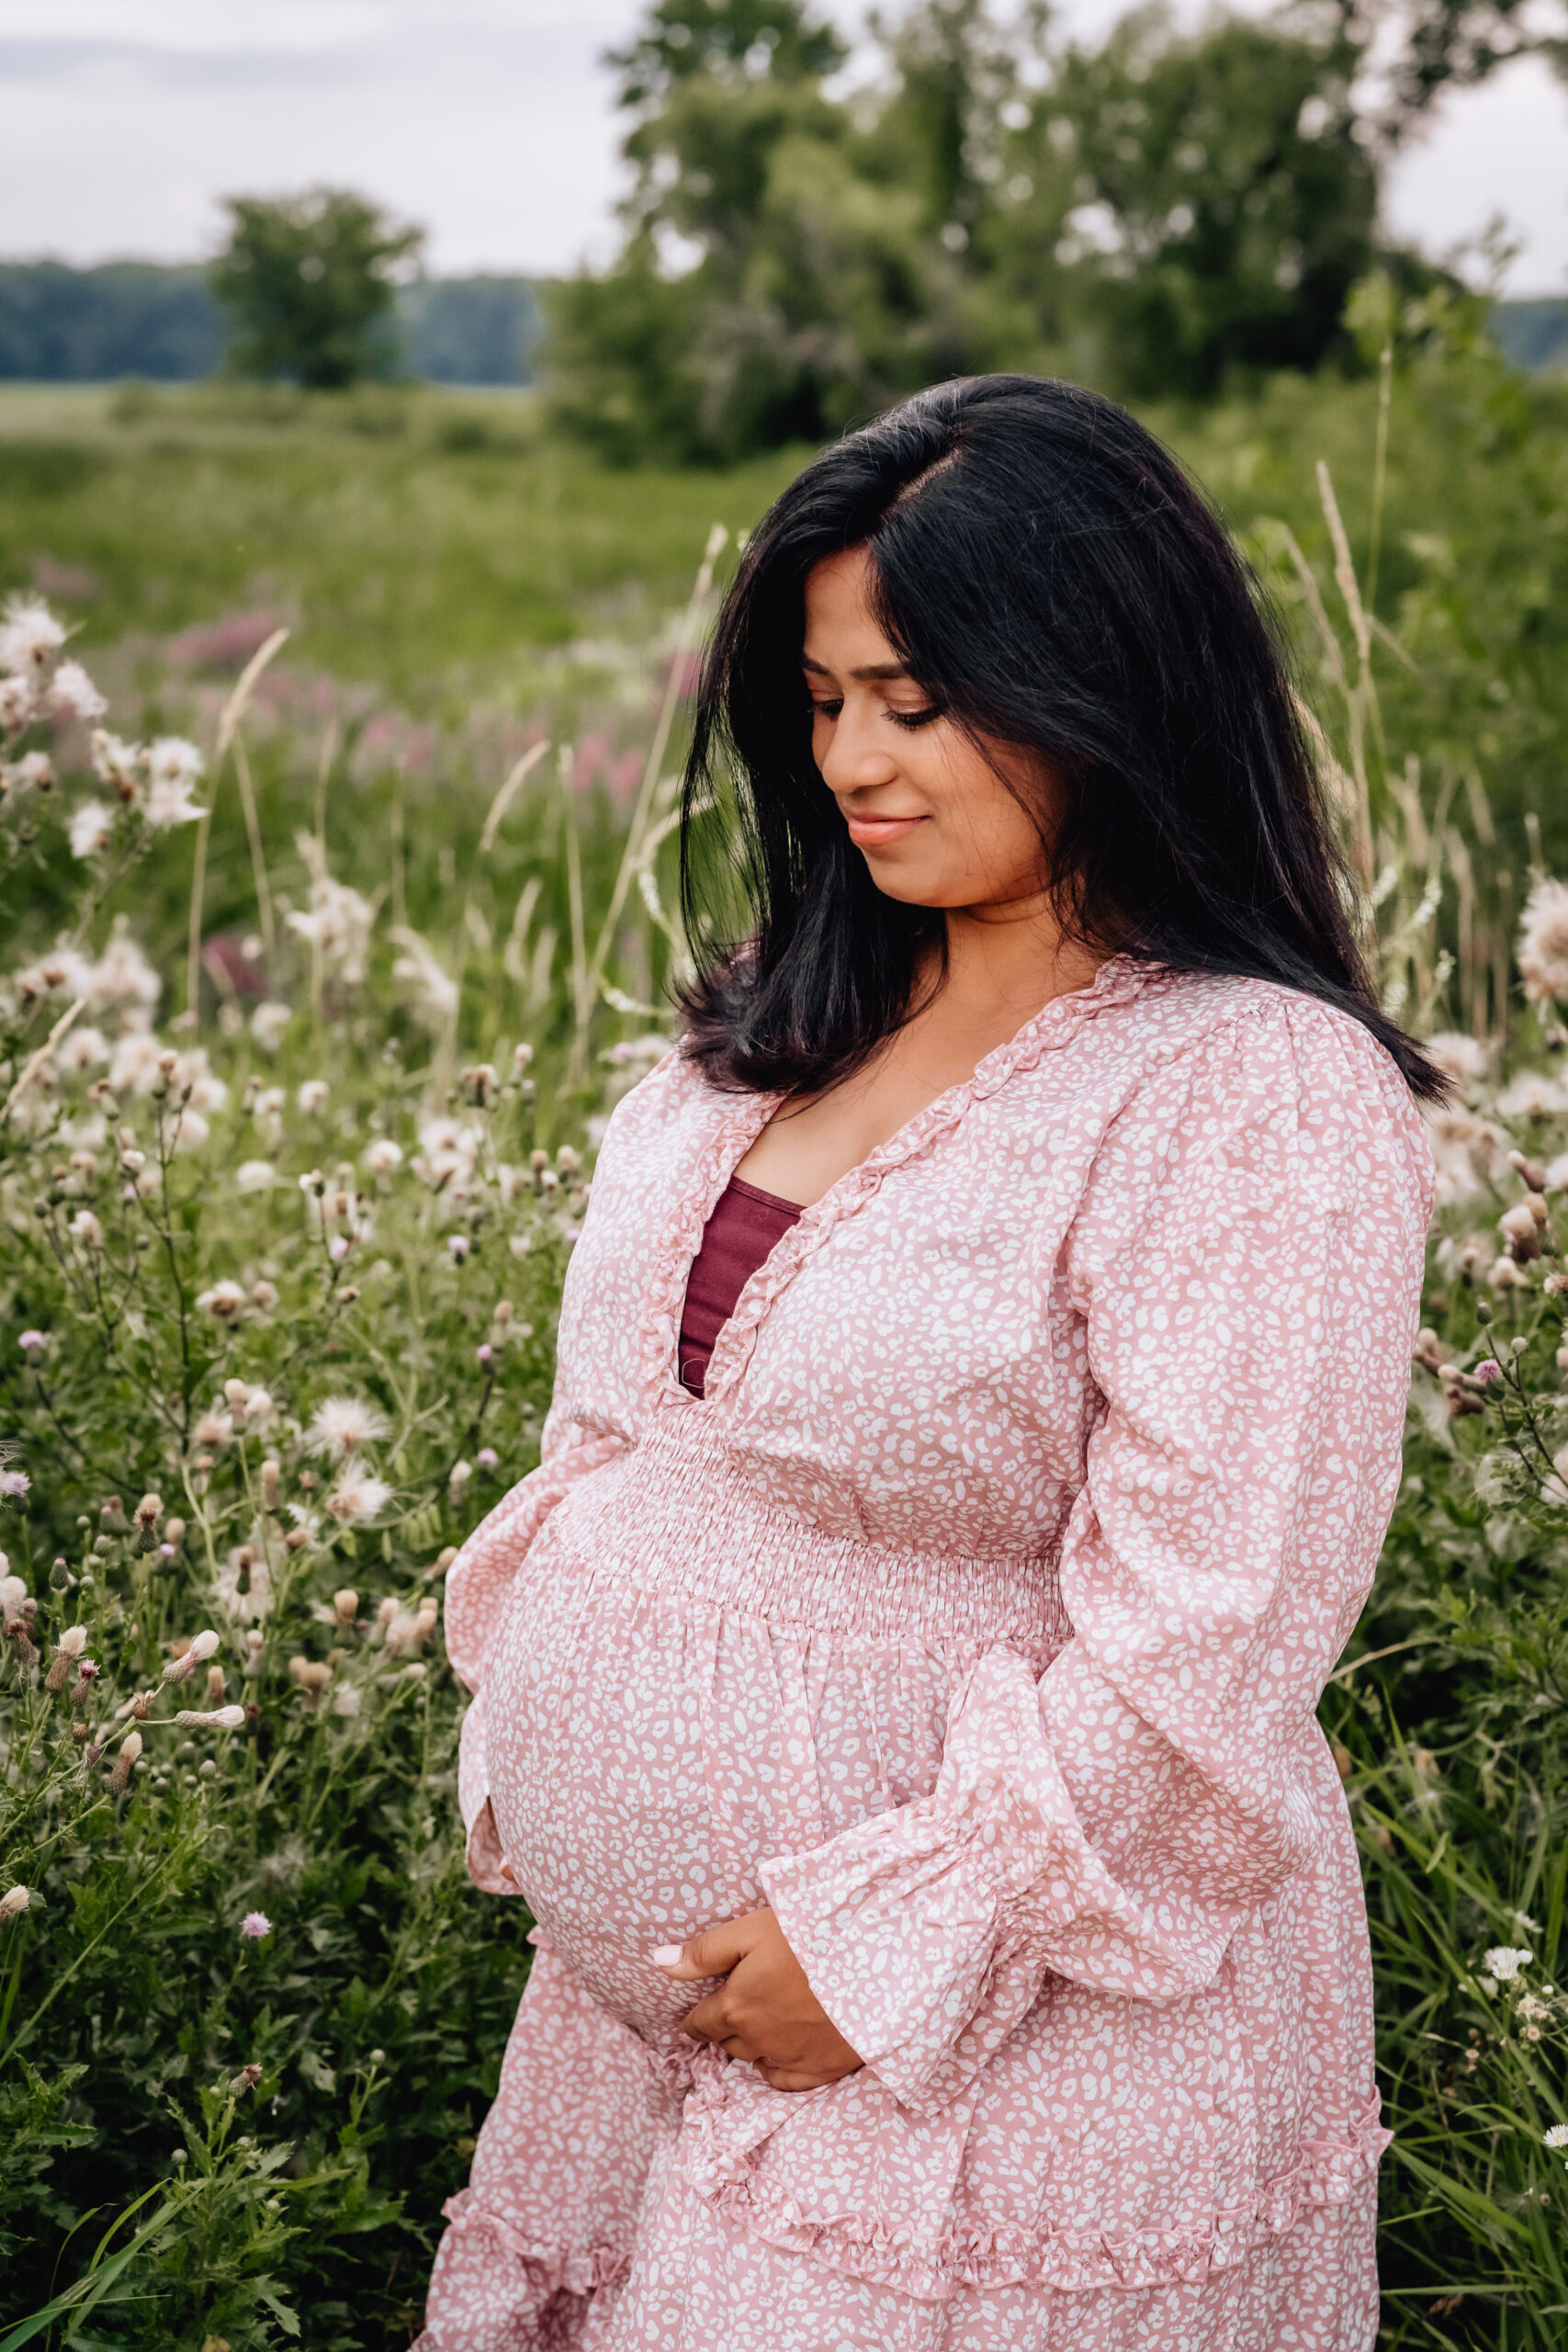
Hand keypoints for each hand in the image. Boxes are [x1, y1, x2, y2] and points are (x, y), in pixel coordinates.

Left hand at [652, 1908, 862, 2092]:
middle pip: (728, 2043)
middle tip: (736, 2010)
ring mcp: (791, 2059)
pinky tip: (782, 2053)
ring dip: (752, 2046)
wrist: (876, 1959)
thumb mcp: (752, 1931)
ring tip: (761, 2026)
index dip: (696, 2018)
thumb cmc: (810, 1937)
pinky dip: (777, 2069)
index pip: (700, 2023)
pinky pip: (786, 2081)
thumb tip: (658, 1963)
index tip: (697, 2015)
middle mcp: (758, 2041)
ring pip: (755, 2061)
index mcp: (736, 2008)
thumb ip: (704, 1951)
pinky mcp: (823, 2069)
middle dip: (726, 2028)